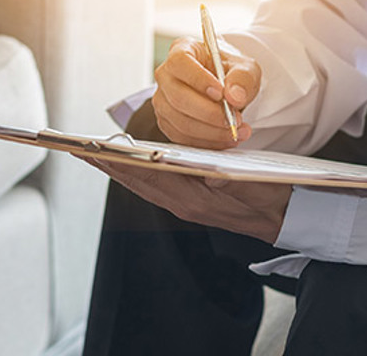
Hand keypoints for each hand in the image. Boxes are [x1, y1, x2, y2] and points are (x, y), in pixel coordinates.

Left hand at [82, 157, 290, 242]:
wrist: (288, 218)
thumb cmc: (269, 195)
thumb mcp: (243, 179)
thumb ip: (215, 172)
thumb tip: (186, 162)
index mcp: (190, 199)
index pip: (143, 175)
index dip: (116, 160)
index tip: (90, 149)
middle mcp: (181, 204)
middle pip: (135, 181)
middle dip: (106, 163)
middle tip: (78, 148)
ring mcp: (184, 205)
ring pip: (141, 184)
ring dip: (118, 168)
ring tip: (95, 154)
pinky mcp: (189, 203)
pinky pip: (154, 186)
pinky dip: (137, 174)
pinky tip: (129, 164)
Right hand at [153, 36, 261, 148]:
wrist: (225, 88)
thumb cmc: (229, 72)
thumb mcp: (245, 68)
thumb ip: (243, 78)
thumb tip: (234, 96)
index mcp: (181, 51)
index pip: (180, 63)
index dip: (198, 79)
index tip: (221, 93)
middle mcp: (166, 75)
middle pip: (178, 97)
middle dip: (209, 113)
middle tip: (234, 119)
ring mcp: (163, 100)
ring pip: (180, 121)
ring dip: (211, 132)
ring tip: (237, 131)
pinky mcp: (167, 121)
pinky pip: (182, 137)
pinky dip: (206, 142)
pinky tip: (225, 138)